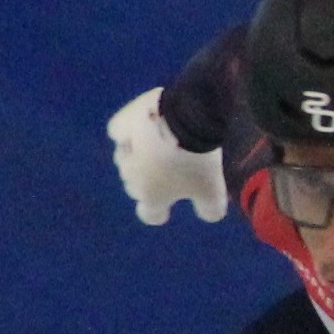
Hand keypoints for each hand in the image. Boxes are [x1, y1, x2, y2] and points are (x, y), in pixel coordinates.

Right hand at [109, 87, 227, 224]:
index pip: (149, 214)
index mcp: (152, 197)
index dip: (158, 212)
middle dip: (150, 179)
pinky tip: (142, 123)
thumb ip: (210, 209)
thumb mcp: (212, 190)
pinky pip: (121, 133)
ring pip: (125, 159)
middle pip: (136, 186)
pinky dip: (130, 129)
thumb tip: (208, 215)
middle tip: (171, 166)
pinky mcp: (122, 126)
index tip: (166, 209)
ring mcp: (124, 152)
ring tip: (158, 141)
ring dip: (137, 154)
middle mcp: (132, 179)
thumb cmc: (198, 159)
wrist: (185, 118)